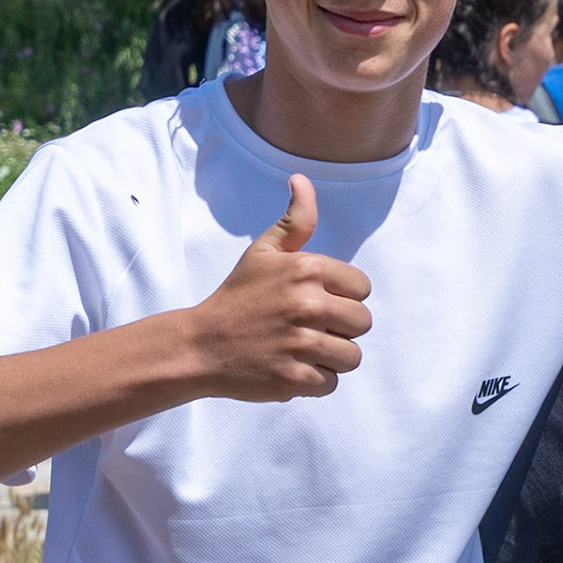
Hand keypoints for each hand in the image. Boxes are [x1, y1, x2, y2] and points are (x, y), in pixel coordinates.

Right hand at [185, 175, 372, 400]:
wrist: (200, 345)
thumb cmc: (237, 297)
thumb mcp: (263, 252)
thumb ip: (295, 220)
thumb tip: (302, 180)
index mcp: (307, 269)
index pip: (362, 288)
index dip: (342, 297)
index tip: (314, 301)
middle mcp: (308, 304)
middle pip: (362, 323)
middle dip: (339, 329)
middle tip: (305, 328)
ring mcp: (302, 343)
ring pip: (352, 356)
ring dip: (330, 357)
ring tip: (300, 349)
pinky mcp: (295, 378)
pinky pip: (331, 383)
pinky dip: (315, 381)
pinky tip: (290, 367)